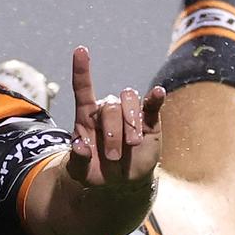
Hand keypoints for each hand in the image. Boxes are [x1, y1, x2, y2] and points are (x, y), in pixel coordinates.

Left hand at [66, 46, 162, 190]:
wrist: (119, 183)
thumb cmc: (94, 171)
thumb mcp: (79, 170)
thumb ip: (76, 160)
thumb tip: (80, 146)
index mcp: (87, 116)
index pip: (83, 88)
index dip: (82, 70)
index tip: (81, 50)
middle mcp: (108, 110)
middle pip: (109, 105)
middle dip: (112, 133)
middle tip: (112, 157)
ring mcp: (129, 114)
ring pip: (129, 101)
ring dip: (130, 125)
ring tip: (131, 146)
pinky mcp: (149, 122)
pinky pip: (152, 105)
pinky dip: (155, 98)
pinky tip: (158, 93)